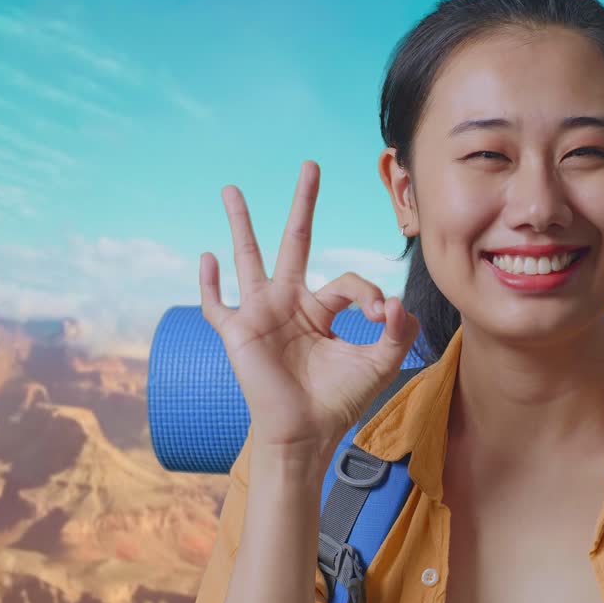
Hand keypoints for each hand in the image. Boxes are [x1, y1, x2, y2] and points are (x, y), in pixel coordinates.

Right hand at [199, 160, 419, 456]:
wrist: (305, 435)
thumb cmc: (338, 401)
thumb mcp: (379, 364)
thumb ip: (397, 332)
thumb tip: (397, 300)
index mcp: (322, 308)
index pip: (347, 282)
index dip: (369, 294)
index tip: (382, 316)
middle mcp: (290, 302)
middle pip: (296, 242)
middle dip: (304, 205)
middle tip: (312, 166)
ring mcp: (260, 314)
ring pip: (249, 258)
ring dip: (241, 223)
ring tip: (232, 190)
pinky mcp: (238, 333)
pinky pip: (217, 305)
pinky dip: (209, 284)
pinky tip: (206, 258)